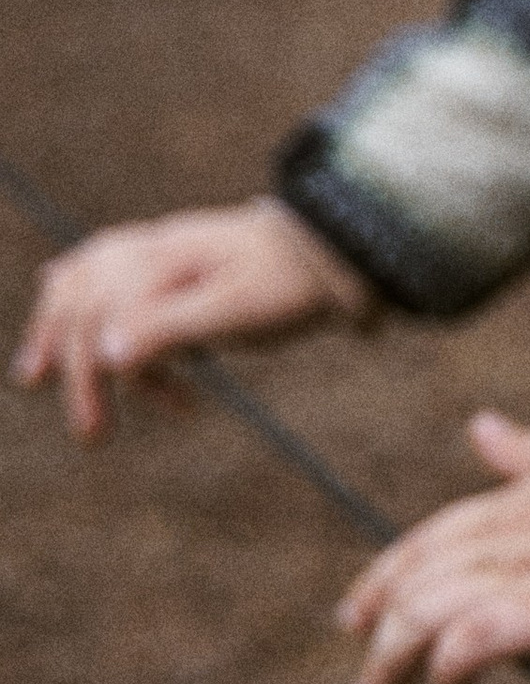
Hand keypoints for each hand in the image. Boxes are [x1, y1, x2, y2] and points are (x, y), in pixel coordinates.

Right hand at [13, 197, 370, 438]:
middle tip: (86, 432)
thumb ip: (172, 328)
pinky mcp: (171, 267)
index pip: (99, 315)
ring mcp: (159, 254)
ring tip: (39, 375)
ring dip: (64, 333)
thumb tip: (108, 354)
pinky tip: (66, 303)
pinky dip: (86, 303)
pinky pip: (107, 277)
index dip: (89, 375)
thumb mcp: (237, 311)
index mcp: (161, 259)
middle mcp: (150, 250)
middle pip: (82, 301)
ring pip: (86, 285)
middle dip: (71, 364)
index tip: (99, 431)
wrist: (336, 252)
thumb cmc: (290, 284)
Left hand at [335, 406, 529, 683]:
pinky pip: (481, 640)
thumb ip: (526, 453)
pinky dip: (453, 666)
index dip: (383, 580)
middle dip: (379, 636)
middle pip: (418, 585)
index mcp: (512, 502)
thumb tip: (480, 428)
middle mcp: (510, 540)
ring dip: (396, 662)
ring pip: (431, 614)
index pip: (427, 542)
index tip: (354, 615)